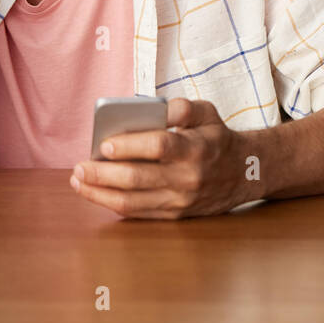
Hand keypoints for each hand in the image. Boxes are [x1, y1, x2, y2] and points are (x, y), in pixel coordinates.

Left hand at [69, 97, 254, 218]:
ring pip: (133, 202)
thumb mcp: (208, 112)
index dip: (130, 146)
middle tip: (79, 167)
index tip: (104, 145)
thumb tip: (157, 108)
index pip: (159, 147)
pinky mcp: (175, 215)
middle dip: (103, 174)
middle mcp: (187, 178)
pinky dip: (113, 205)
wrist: (245, 173)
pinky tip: (96, 193)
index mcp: (195, 148)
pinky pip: (139, 213)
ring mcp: (181, 200)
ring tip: (78, 181)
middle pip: (139, 178)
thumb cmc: (217, 138)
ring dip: (100, 193)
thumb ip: (182, 107)